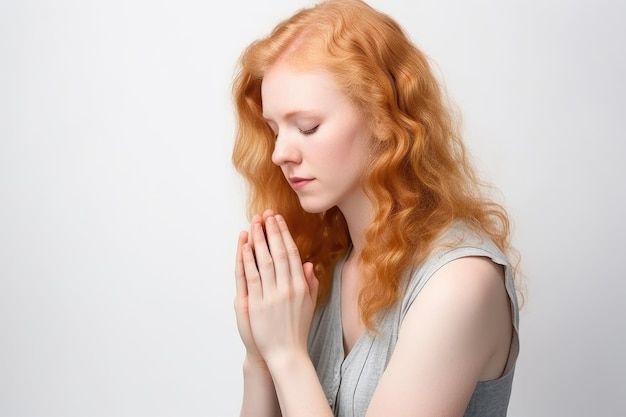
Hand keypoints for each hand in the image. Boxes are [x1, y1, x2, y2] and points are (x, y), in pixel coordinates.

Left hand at [240, 211, 318, 365]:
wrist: (286, 353)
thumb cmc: (297, 329)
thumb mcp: (309, 304)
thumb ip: (310, 283)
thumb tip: (310, 264)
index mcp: (301, 286)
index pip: (292, 253)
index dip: (284, 234)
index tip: (278, 220)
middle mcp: (287, 288)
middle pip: (278, 253)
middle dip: (271, 231)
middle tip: (266, 214)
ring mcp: (271, 295)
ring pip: (264, 261)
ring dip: (259, 240)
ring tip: (254, 224)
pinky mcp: (257, 304)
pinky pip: (252, 277)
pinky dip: (248, 260)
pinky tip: (245, 246)